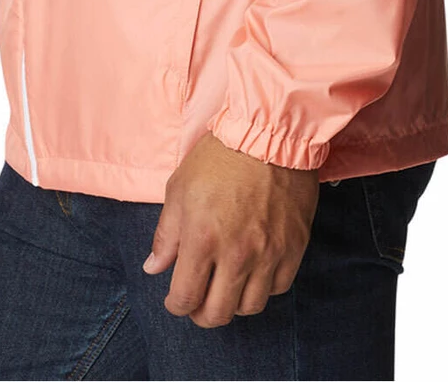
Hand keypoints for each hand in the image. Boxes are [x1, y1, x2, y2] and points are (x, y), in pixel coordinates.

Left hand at [142, 129, 318, 327]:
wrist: (269, 133)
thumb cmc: (220, 156)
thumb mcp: (180, 188)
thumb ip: (166, 234)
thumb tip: (153, 267)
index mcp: (202, 238)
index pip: (185, 298)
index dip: (176, 305)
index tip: (176, 299)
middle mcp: (237, 253)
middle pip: (218, 313)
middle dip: (202, 313)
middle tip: (199, 301)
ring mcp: (269, 252)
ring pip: (250, 307)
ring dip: (234, 303)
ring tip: (227, 286)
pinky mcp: (294, 246)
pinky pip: (279, 287)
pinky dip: (264, 287)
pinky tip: (254, 271)